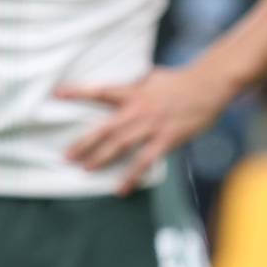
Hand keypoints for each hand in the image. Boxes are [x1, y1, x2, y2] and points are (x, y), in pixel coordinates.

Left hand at [59, 66, 236, 193]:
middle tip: (66, 155)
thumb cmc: (182, 80)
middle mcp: (138, 110)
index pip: (100, 92)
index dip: (78, 93)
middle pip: (105, 128)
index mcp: (133, 92)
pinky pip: (145, 162)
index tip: (57, 95)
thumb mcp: (154, 77)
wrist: (209, 85)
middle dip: (84, 143)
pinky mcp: (166, 140)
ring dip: (101, 159)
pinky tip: (120, 189)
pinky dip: (131, 176)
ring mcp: (151, 126)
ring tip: (85, 169)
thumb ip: (138, 84)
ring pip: (120, 146)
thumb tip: (129, 82)